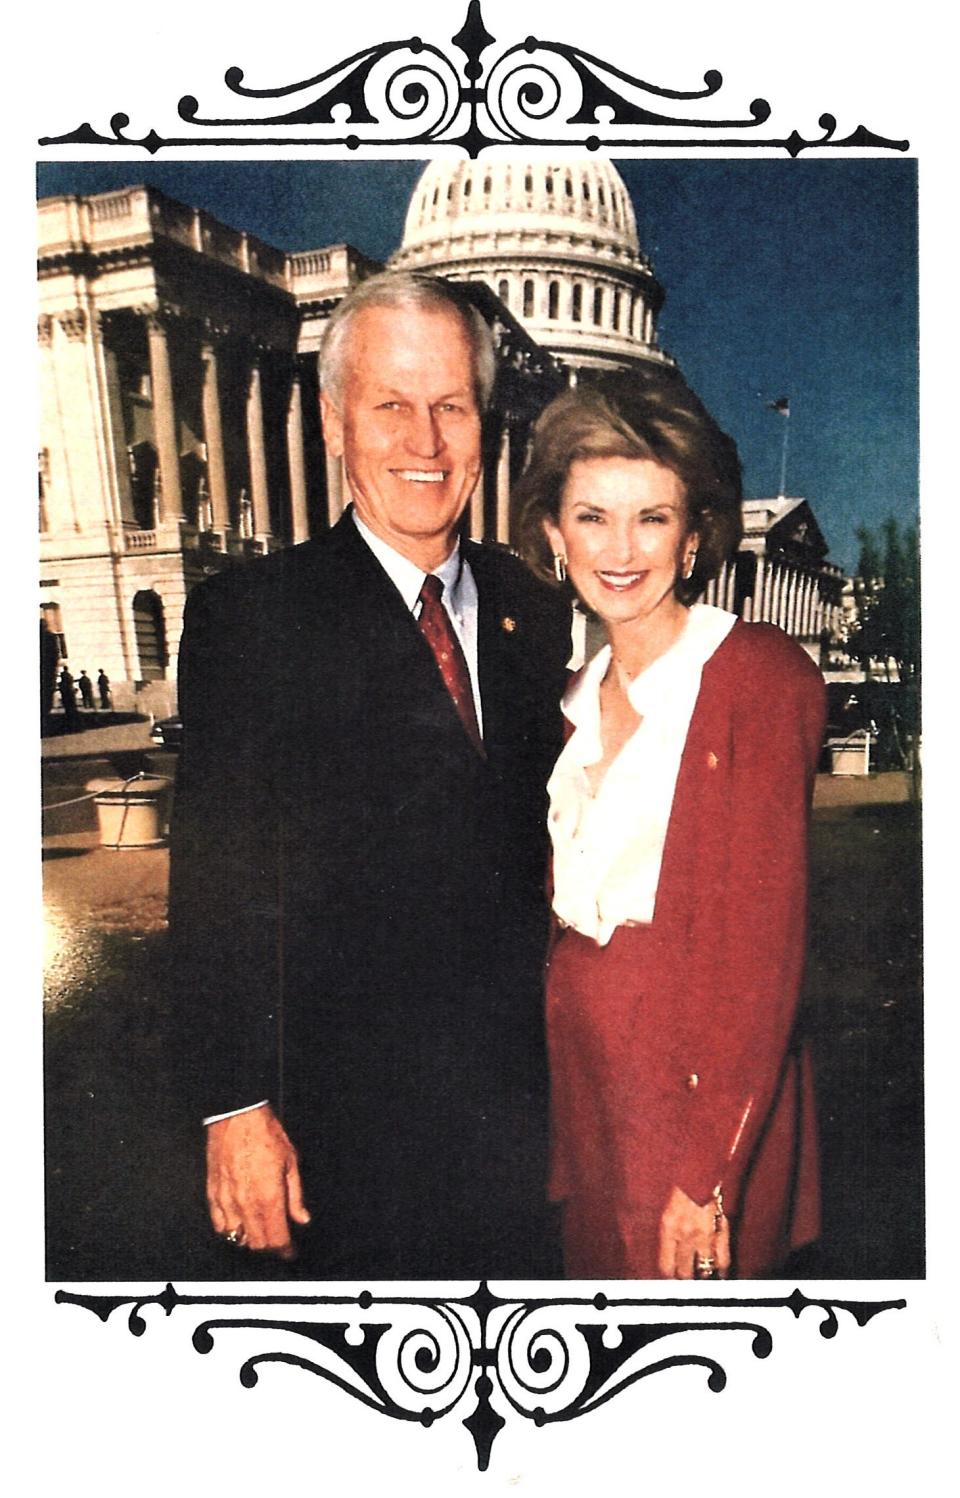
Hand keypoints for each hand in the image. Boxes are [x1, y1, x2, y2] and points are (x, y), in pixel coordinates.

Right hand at [206, 1105, 310, 1259]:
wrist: (237, 1116)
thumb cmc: (265, 1133)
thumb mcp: (291, 1162)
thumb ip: (296, 1196)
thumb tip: (301, 1218)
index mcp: (269, 1198)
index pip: (277, 1239)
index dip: (286, 1250)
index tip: (291, 1251)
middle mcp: (246, 1204)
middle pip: (257, 1244)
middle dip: (271, 1247)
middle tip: (279, 1241)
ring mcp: (227, 1200)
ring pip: (237, 1237)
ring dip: (250, 1240)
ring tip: (261, 1232)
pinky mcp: (213, 1193)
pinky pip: (219, 1224)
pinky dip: (230, 1230)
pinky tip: (239, 1225)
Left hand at [657, 1185, 730, 1278]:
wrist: (702, 1171)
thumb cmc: (683, 1190)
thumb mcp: (668, 1212)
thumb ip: (668, 1236)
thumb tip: (670, 1262)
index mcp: (668, 1228)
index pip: (666, 1266)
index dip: (670, 1278)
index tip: (673, 1282)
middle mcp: (685, 1234)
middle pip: (684, 1272)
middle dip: (685, 1280)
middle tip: (687, 1284)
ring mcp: (705, 1235)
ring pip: (704, 1269)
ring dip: (703, 1276)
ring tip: (703, 1281)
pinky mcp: (722, 1231)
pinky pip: (723, 1260)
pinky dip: (722, 1271)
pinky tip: (721, 1276)